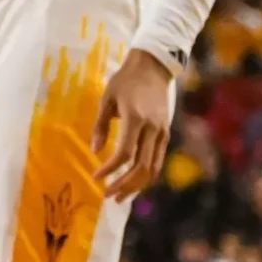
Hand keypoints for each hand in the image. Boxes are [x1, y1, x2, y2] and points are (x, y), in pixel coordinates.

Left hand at [92, 50, 174, 201]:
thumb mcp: (107, 99)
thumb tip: (96, 150)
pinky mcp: (166, 133)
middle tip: (108, 195)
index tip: (96, 177)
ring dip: (137, 185)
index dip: (110, 169)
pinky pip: (158, 160)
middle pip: (141, 166)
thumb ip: (101, 125)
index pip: (125, 154)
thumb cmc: (125, 80)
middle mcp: (152, 129)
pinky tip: (134, 181)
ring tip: (120, 196)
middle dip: (124, 185)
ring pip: (153, 167)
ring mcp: (162, 132)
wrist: (154, 66)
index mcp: (136, 119)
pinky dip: (146, 174)